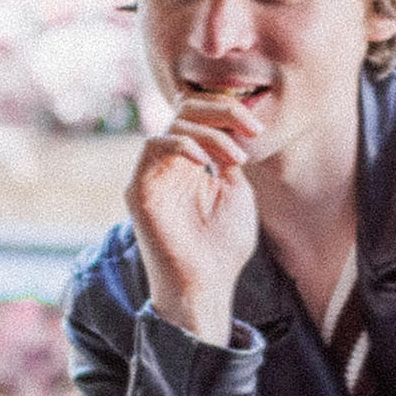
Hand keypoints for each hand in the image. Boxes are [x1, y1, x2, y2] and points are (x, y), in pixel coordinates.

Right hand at [124, 94, 260, 345]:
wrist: (206, 284)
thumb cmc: (222, 248)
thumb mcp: (235, 191)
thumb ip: (226, 158)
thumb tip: (228, 128)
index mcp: (191, 165)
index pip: (200, 117)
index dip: (227, 112)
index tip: (256, 130)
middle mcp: (169, 165)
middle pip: (185, 110)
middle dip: (222, 110)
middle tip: (250, 129)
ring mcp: (153, 174)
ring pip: (173, 123)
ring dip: (210, 132)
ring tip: (236, 159)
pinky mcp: (139, 188)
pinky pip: (153, 146)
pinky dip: (182, 144)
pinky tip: (205, 162)